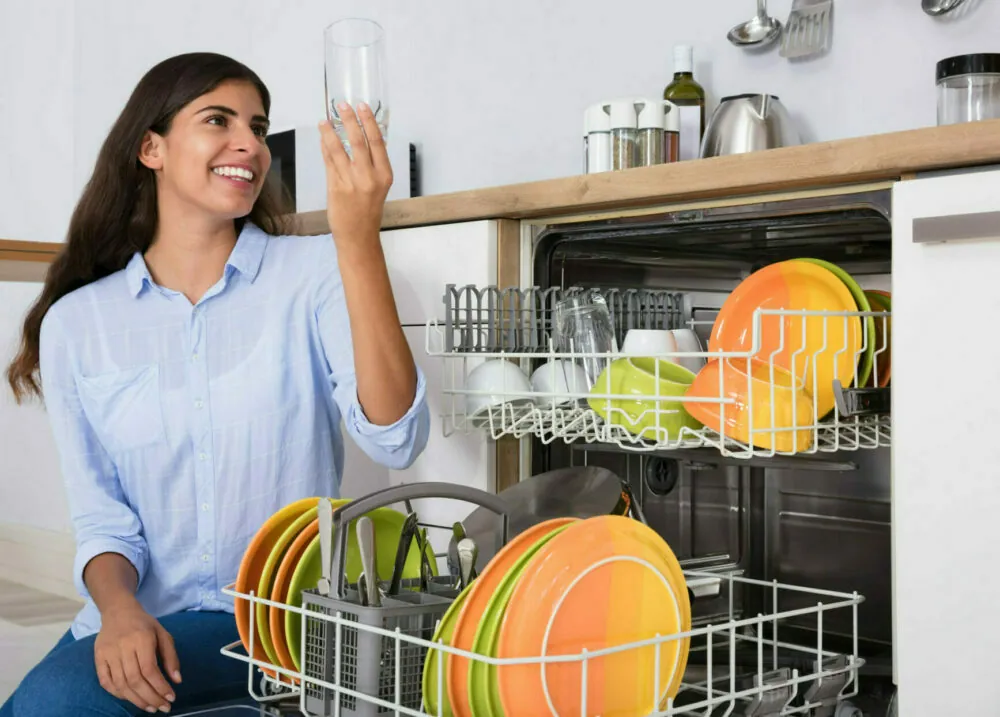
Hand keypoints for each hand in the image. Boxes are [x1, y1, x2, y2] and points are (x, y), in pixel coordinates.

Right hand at [94, 601, 180, 712]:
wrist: (118, 612)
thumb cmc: (144, 625)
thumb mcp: (163, 634)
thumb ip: (171, 657)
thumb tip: (177, 681)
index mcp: (141, 638)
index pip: (150, 670)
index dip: (160, 687)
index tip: (170, 698)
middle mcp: (123, 647)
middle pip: (135, 680)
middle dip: (150, 697)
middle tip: (162, 707)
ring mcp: (107, 653)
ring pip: (120, 684)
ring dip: (136, 700)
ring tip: (150, 707)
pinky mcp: (98, 658)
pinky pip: (106, 682)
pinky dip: (118, 694)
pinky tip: (131, 699)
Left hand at [319, 102, 392, 249]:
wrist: (358, 235)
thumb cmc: (368, 209)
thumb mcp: (378, 185)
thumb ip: (371, 163)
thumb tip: (359, 136)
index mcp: (384, 175)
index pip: (377, 142)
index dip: (368, 121)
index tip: (361, 106)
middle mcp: (369, 177)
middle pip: (359, 141)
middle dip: (349, 120)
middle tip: (341, 105)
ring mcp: (351, 182)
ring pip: (339, 149)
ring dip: (330, 132)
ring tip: (324, 120)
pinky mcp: (335, 187)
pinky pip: (329, 162)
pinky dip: (325, 148)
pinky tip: (322, 139)